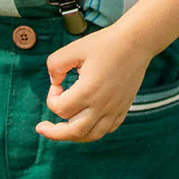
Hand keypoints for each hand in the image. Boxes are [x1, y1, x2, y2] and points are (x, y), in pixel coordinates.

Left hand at [36, 24, 151, 141]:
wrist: (136, 42)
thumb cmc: (105, 44)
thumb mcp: (74, 48)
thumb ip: (55, 65)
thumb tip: (54, 83)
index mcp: (88, 90)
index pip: (60, 109)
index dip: (52, 98)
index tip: (57, 85)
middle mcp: (102, 105)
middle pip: (74, 132)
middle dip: (54, 132)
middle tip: (41, 128)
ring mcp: (115, 109)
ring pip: (91, 135)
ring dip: (73, 135)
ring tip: (62, 130)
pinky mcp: (123, 108)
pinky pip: (107, 129)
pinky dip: (93, 130)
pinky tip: (85, 122)